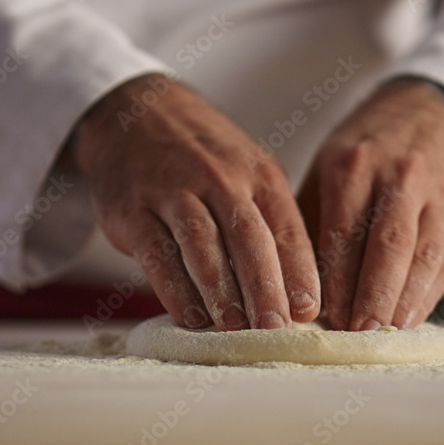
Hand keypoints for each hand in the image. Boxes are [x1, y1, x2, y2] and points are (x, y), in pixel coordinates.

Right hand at [69, 74, 320, 329]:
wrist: (136, 114)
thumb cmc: (203, 157)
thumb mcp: (248, 173)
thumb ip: (272, 225)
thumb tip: (298, 295)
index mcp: (258, 173)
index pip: (287, 228)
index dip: (300, 272)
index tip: (310, 311)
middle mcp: (219, 178)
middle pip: (248, 239)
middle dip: (265, 288)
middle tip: (277, 330)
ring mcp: (173, 192)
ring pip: (203, 247)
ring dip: (222, 293)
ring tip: (237, 330)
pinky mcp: (133, 211)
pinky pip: (158, 254)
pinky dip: (175, 290)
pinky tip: (191, 317)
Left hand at [298, 77, 443, 329]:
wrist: (433, 116)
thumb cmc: (366, 153)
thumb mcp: (327, 168)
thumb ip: (312, 220)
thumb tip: (295, 284)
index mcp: (355, 165)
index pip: (345, 229)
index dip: (338, 277)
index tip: (328, 315)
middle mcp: (400, 178)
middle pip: (389, 245)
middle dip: (373, 295)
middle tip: (358, 333)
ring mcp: (438, 196)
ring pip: (423, 256)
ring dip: (402, 301)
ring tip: (383, 334)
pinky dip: (427, 294)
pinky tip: (409, 318)